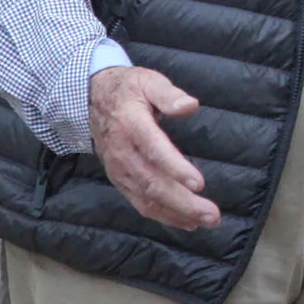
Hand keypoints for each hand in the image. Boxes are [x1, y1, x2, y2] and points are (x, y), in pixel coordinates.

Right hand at [89, 66, 220, 230]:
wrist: (92, 99)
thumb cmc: (128, 89)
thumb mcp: (148, 80)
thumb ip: (169, 94)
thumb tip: (190, 106)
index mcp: (131, 125)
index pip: (154, 150)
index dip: (175, 168)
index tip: (199, 184)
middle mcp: (123, 152)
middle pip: (153, 183)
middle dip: (183, 202)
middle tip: (212, 214)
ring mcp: (120, 170)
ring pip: (147, 198)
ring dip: (177, 213)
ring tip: (206, 221)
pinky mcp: (120, 180)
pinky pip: (140, 202)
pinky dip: (163, 215)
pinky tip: (186, 222)